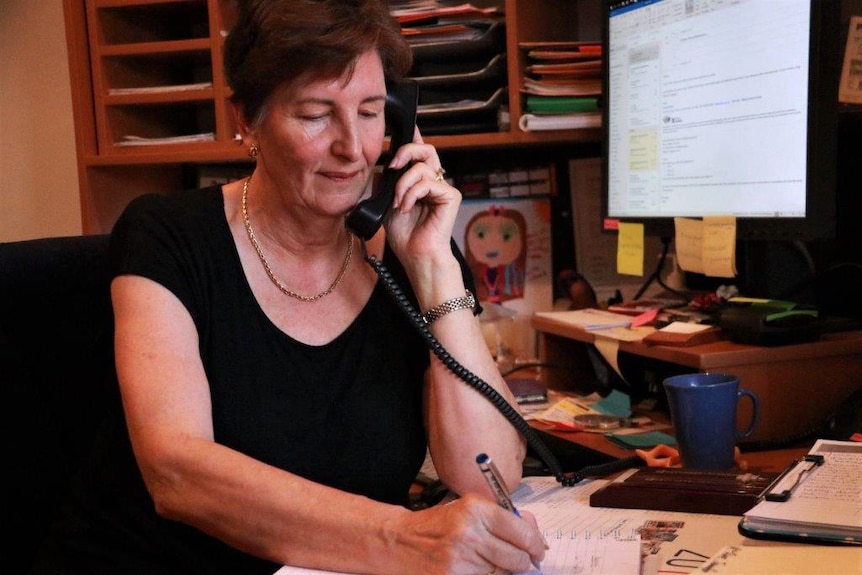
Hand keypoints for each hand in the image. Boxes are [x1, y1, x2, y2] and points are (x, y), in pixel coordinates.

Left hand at [383, 130, 459, 261]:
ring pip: (422, 166)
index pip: (419, 153)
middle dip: (406, 150)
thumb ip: (386, 185)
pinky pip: (427, 182)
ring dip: (403, 183)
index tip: (406, 124)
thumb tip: (381, 168)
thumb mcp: (387, 204)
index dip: (414, 137)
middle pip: (425, 149)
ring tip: (398, 202)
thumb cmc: (405, 236)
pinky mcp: (451, 195)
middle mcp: (434, 182)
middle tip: (393, 164)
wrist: (416, 256)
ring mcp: (443, 188)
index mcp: (421, 182)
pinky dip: (412, 193)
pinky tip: (406, 207)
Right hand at [392, 493, 545, 574]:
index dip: (536, 544)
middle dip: (522, 561)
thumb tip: (533, 531)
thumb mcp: (467, 510)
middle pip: (518, 557)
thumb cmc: (436, 525)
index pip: (523, 531)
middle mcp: (469, 533)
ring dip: (502, 570)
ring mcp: (461, 559)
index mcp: (475, 509)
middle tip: (521, 560)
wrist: (400, 542)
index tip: (538, 550)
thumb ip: (501, 517)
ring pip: (503, 573)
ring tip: (486, 561)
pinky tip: (475, 570)